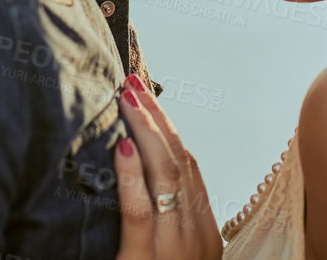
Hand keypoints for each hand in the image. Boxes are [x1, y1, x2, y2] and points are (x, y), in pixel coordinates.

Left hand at [112, 73, 222, 259]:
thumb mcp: (174, 254)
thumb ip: (167, 223)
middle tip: (132, 84)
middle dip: (156, 118)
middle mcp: (195, 236)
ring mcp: (172, 249)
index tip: (146, 98)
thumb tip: (144, 175)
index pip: (189, 167)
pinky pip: (140, 212)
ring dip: (145, 131)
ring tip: (125, 100)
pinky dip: (132, 176)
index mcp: (204, 233)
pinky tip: (122, 147)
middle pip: (179, 161)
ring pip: (166, 177)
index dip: (168, 130)